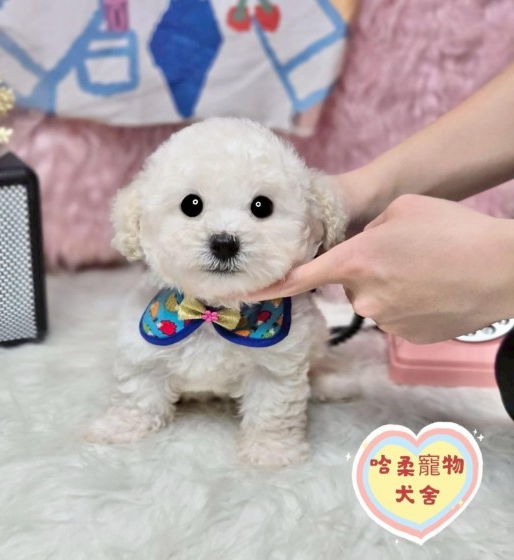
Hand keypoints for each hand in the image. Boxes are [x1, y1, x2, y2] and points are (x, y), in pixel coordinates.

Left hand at [245, 195, 513, 343]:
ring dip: (390, 288)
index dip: (270, 288)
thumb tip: (358, 250)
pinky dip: (407, 305)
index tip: (243, 297)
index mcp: (356, 261)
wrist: (503, 269)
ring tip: (426, 271)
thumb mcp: (402, 211)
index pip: (301, 278)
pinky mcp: (408, 338)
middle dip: (366, 272)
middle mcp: (363, 297)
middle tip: (404, 256)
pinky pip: (395, 317)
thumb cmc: (453, 230)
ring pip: (375, 301)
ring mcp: (386, 321)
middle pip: (351, 284)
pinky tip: (434, 291)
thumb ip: (366, 231)